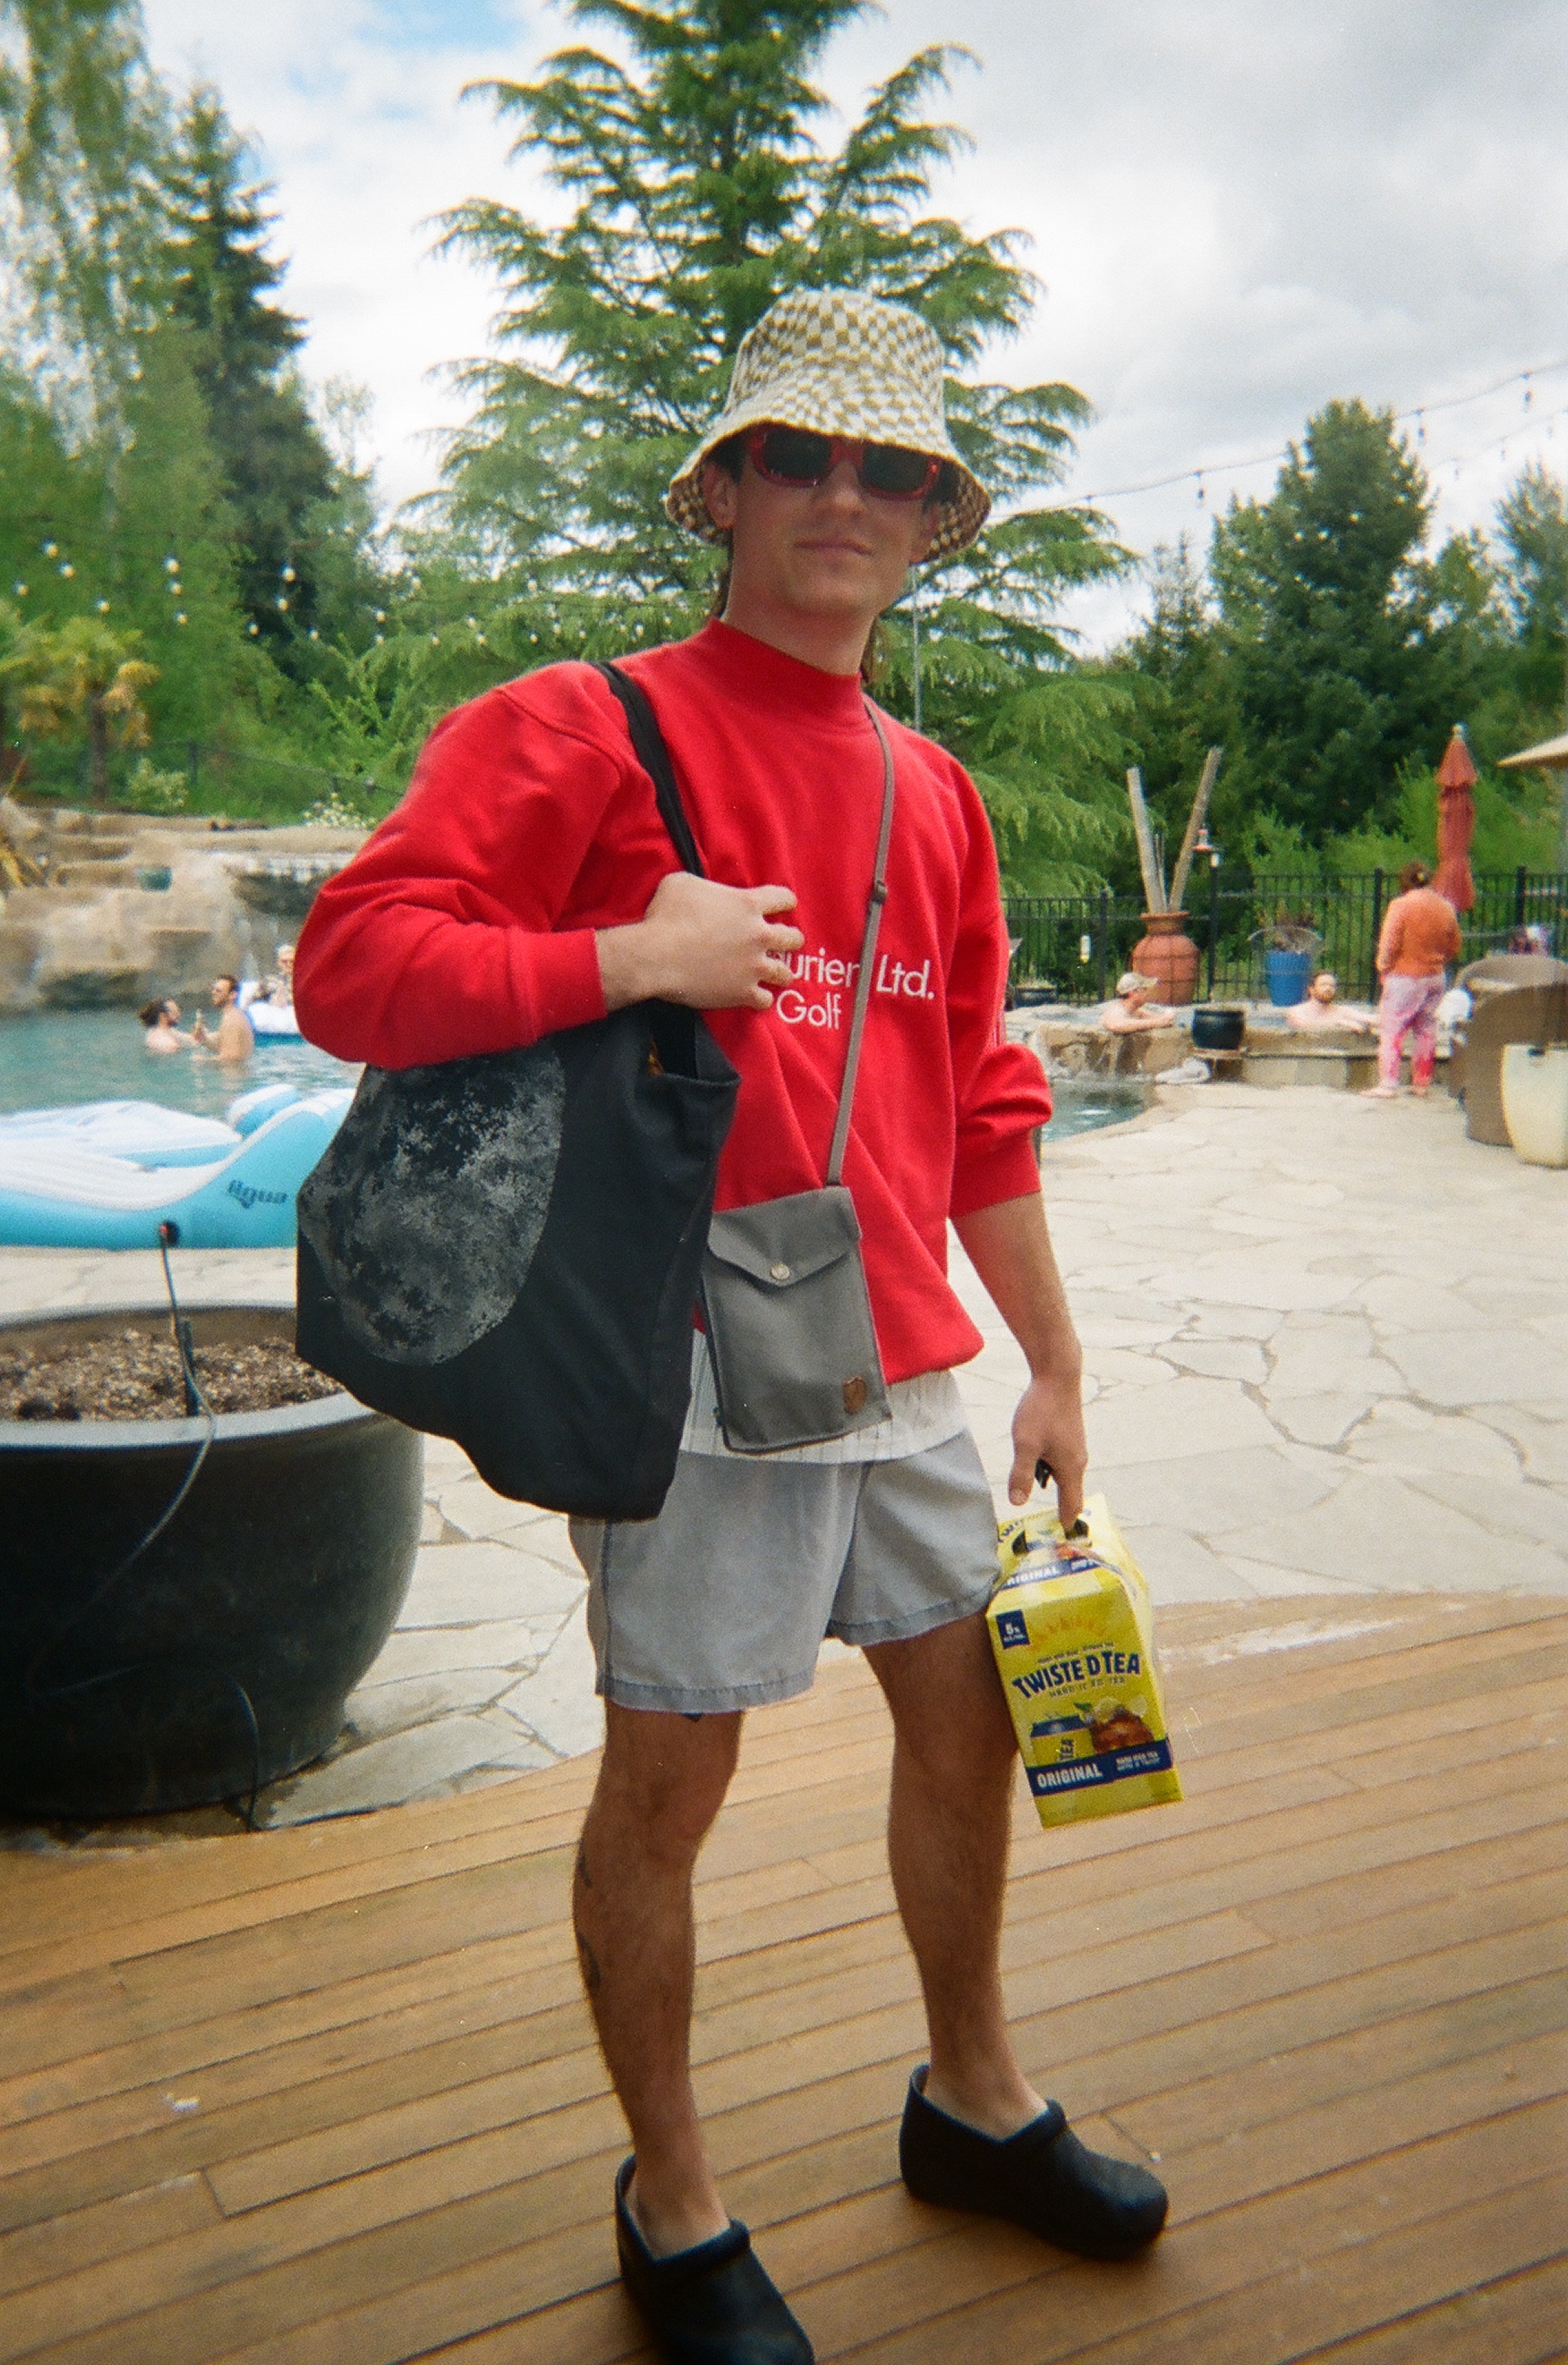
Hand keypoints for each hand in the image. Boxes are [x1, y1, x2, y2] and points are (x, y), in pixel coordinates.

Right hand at [598, 872, 803, 1012]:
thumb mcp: (682, 883)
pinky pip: (764, 1000)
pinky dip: (760, 999)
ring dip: (780, 972)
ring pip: (785, 973)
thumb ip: (705, 886)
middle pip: (793, 938)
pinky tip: (755, 996)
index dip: (784, 902)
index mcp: (748, 905)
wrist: (656, 956)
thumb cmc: (665, 916)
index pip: (783, 899)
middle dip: (790, 940)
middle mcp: (758, 935)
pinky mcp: (743, 992)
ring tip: (775, 974)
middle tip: (782, 943)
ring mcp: (754, 967)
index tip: (783, 907)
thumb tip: (704, 891)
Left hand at [1008, 1368, 1087, 1524]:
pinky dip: (1049, 1468)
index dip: (1065, 1522)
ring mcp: (1075, 1446)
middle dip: (1058, 1506)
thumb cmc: (1042, 1409)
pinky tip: (1034, 1459)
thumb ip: (1021, 1474)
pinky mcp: (1070, 1435)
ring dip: (1050, 1483)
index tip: (1061, 1540)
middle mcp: (1078, 1460)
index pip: (1072, 1505)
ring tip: (1030, 1488)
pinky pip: (1061, 1460)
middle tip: (1043, 1521)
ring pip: (1063, 1474)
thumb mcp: (1025, 1444)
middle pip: (1069, 1492)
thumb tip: (1017, 1503)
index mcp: (1071, 1468)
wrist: (1058, 1374)